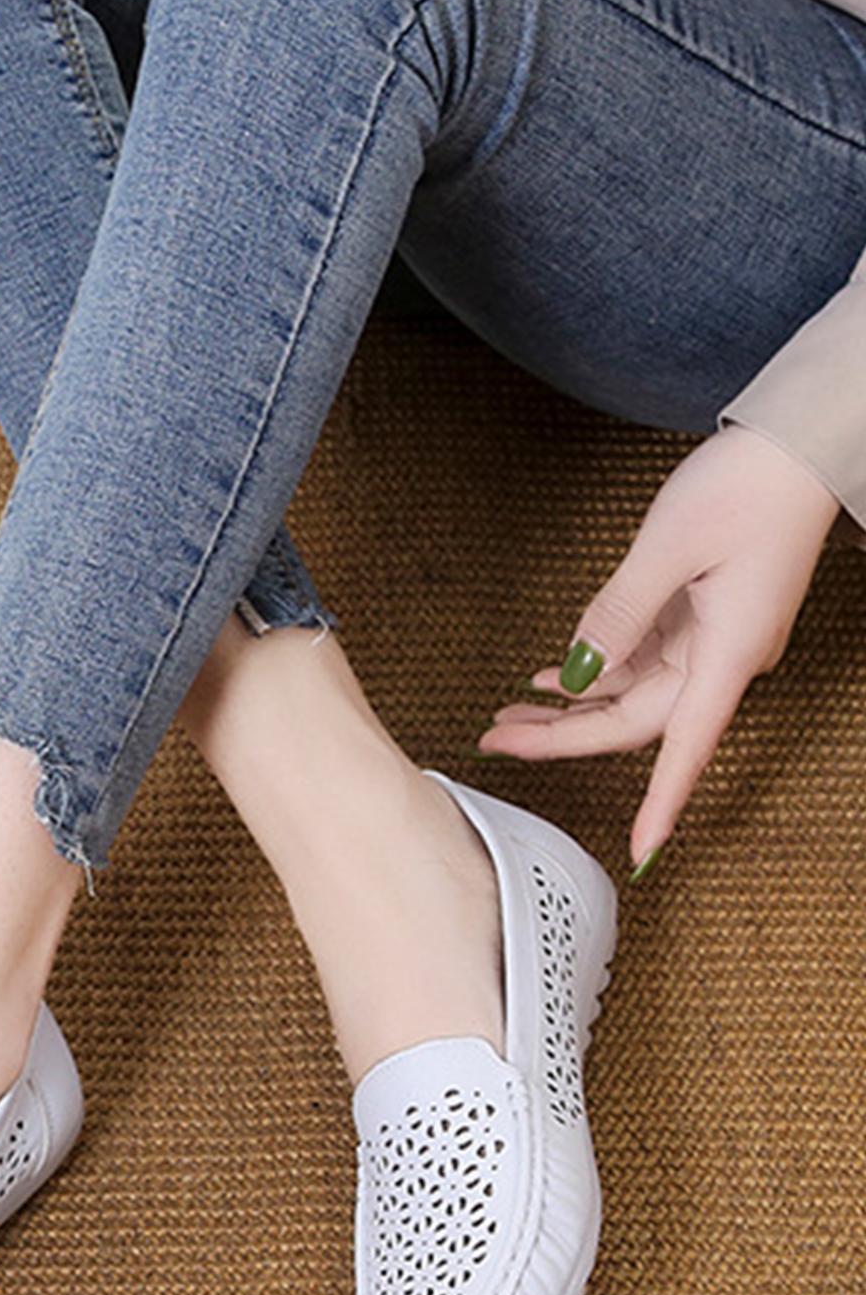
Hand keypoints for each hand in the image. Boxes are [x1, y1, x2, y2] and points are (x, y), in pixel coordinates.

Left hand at [477, 422, 841, 874]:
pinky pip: (640, 659)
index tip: (640, 850)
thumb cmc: (749, 488)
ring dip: (571, 707)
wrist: (798, 443)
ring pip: (631, 694)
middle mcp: (722, 656)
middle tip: (496, 744)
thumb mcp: (667, 548)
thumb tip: (578, 670)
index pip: (684, 748)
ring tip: (506, 716)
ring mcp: (711, 637)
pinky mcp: (700, 614)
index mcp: (727, 653)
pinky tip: (552, 676)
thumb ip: (617, 613)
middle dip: (565, 738)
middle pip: (635, 722)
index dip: (661, 803)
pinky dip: (594, 669)